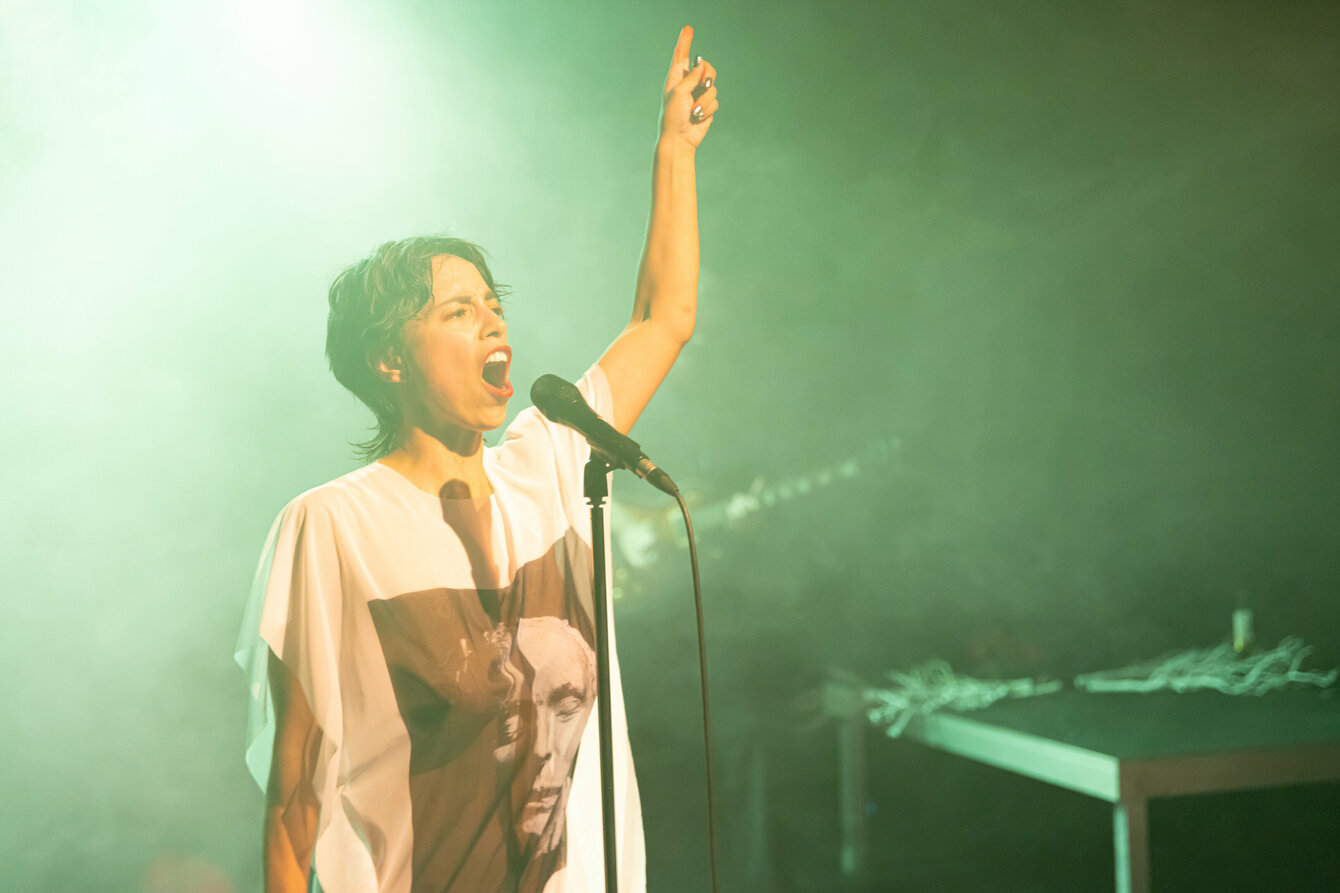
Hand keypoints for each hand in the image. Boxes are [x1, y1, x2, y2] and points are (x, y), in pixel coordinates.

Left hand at [660, 25, 718, 149]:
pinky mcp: (707, 106)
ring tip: (694, 111)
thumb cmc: (672, 116)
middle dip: (707, 75)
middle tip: (704, 83)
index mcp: (676, 78)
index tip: (688, 28)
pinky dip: (707, 110)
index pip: (681, 56)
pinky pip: (715, 101)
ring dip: (704, 100)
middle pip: (706, 68)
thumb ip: (691, 77)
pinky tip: (698, 118)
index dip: (685, 42)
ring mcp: (699, 95)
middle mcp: (689, 84)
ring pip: (712, 86)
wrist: (680, 139)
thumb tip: (701, 63)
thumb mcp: (678, 93)